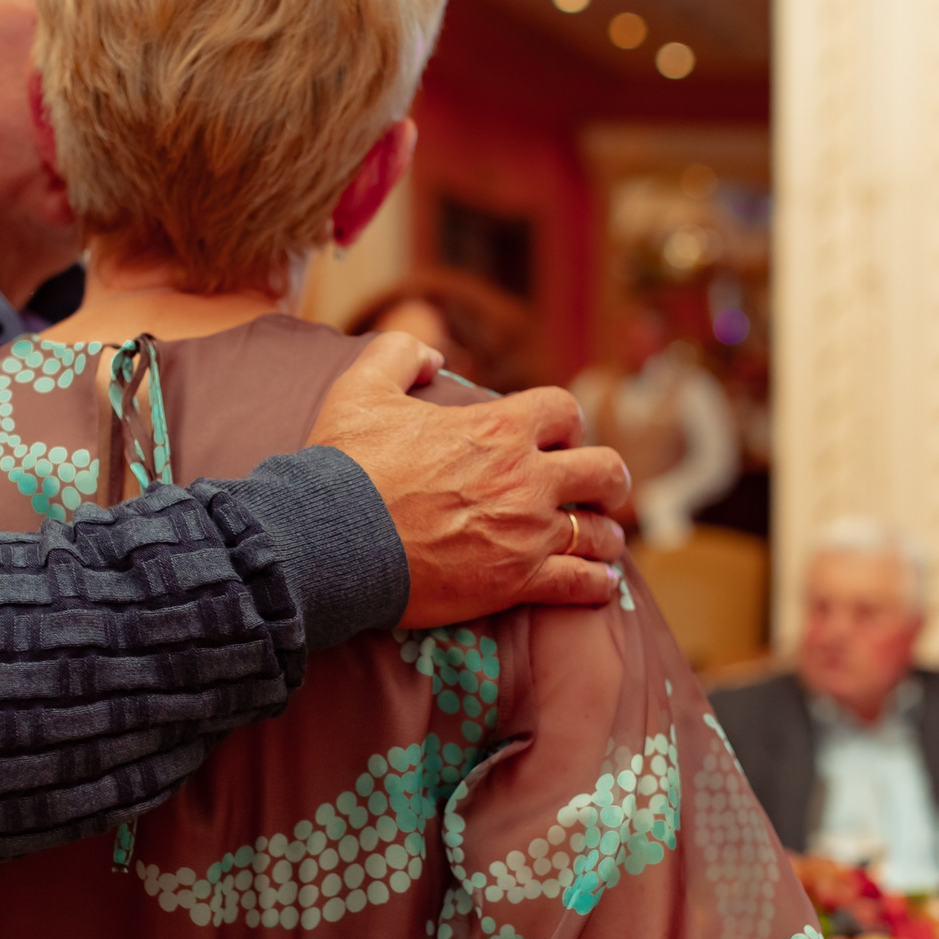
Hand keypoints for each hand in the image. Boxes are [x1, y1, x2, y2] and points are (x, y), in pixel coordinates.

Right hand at [311, 333, 630, 627]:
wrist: (331, 540)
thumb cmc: (345, 467)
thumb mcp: (362, 388)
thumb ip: (401, 354)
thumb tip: (433, 354)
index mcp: (498, 428)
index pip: (565, 410)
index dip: (567, 422)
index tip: (560, 439)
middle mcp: (525, 478)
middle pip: (604, 470)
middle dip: (607, 479)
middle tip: (597, 490)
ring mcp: (526, 533)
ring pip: (600, 532)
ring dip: (604, 534)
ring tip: (598, 541)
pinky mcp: (516, 583)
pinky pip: (582, 585)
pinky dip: (596, 584)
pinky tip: (598, 583)